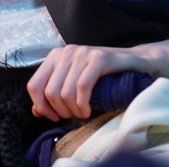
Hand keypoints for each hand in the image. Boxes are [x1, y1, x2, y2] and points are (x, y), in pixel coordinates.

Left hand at [26, 38, 168, 121]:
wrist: (135, 63)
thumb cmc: (103, 76)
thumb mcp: (73, 84)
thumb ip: (53, 95)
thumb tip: (36, 111)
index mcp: (54, 56)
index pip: (33, 85)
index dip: (40, 106)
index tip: (52, 116)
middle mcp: (66, 52)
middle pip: (49, 92)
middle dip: (59, 111)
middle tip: (72, 116)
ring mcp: (82, 53)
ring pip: (64, 92)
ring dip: (73, 110)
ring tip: (82, 113)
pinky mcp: (98, 58)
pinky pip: (82, 87)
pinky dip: (82, 104)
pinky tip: (88, 111)